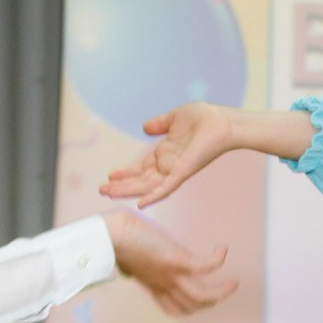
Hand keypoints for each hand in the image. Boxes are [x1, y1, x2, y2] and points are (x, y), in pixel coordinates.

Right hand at [100, 102, 237, 206]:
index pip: (141, 167)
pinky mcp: (182, 173)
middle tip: (101, 190)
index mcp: (165, 154)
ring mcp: (174, 171)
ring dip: (128, 191)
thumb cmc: (204, 118)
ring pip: (147, 186)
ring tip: (108, 194)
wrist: (221, 121)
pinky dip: (153, 197)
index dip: (126, 172)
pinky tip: (140, 205)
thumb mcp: (174, 118)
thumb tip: (145, 127)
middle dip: (121, 185)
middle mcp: (167, 165)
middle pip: (140, 180)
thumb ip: (159, 124)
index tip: (110, 176)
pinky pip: (165, 188)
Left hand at [104, 211, 237, 316]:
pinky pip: (205, 267)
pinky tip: (222, 250)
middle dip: (211, 300)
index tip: (201, 295)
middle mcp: (163, 283)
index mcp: (153, 284)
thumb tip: (127, 268)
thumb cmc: (115, 240)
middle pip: (192, 306)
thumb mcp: (127, 259)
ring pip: (203, 297)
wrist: (109, 236)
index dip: (190, 306)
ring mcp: (170, 274)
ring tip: (234, 282)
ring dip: (222, 291)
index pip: (173, 306)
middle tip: (225, 288)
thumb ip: (133, 266)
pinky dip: (217, 260)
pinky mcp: (176, 260)